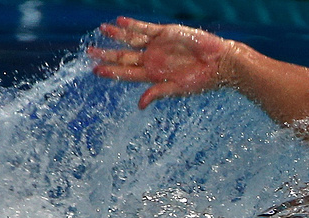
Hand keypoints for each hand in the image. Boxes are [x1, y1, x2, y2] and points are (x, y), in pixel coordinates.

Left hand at [88, 17, 234, 108]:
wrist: (219, 63)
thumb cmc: (202, 80)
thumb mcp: (178, 89)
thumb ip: (157, 93)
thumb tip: (139, 105)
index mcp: (153, 75)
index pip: (127, 73)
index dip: (111, 72)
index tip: (95, 70)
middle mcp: (153, 59)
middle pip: (125, 56)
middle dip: (107, 53)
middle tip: (90, 51)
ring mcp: (158, 45)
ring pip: (132, 39)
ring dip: (117, 35)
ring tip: (102, 29)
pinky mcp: (166, 32)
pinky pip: (146, 27)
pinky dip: (133, 25)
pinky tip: (121, 22)